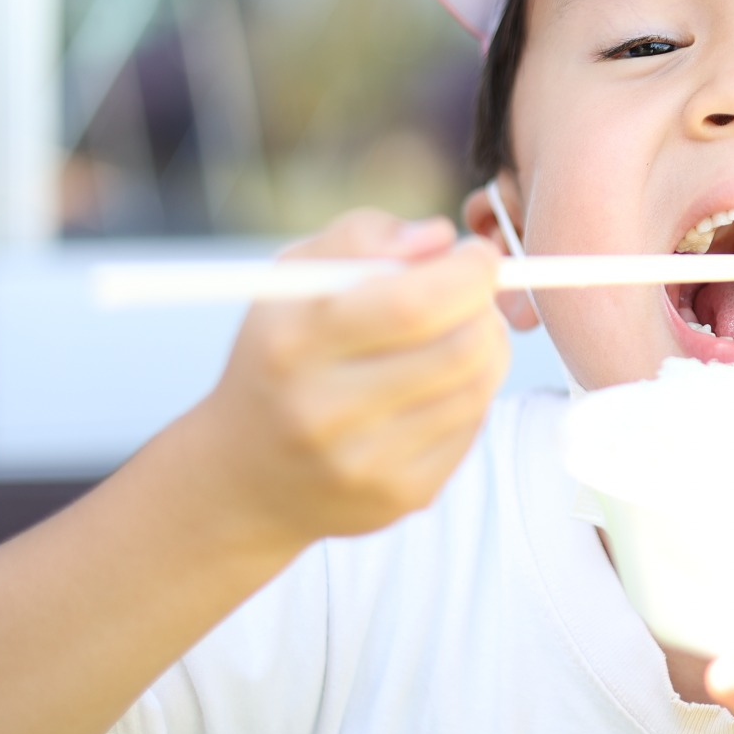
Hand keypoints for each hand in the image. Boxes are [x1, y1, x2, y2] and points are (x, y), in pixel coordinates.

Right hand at [182, 208, 508, 551]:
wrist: (244, 477)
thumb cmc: (279, 357)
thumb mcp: (293, 281)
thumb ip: (362, 237)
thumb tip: (439, 239)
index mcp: (295, 343)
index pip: (414, 305)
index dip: (468, 273)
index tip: (478, 256)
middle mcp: (325, 410)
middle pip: (459, 349)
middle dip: (485, 309)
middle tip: (477, 295)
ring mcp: (366, 462)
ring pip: (477, 389)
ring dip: (489, 347)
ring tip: (464, 332)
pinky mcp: (401, 496)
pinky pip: (473, 429)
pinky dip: (474, 393)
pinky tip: (445, 381)